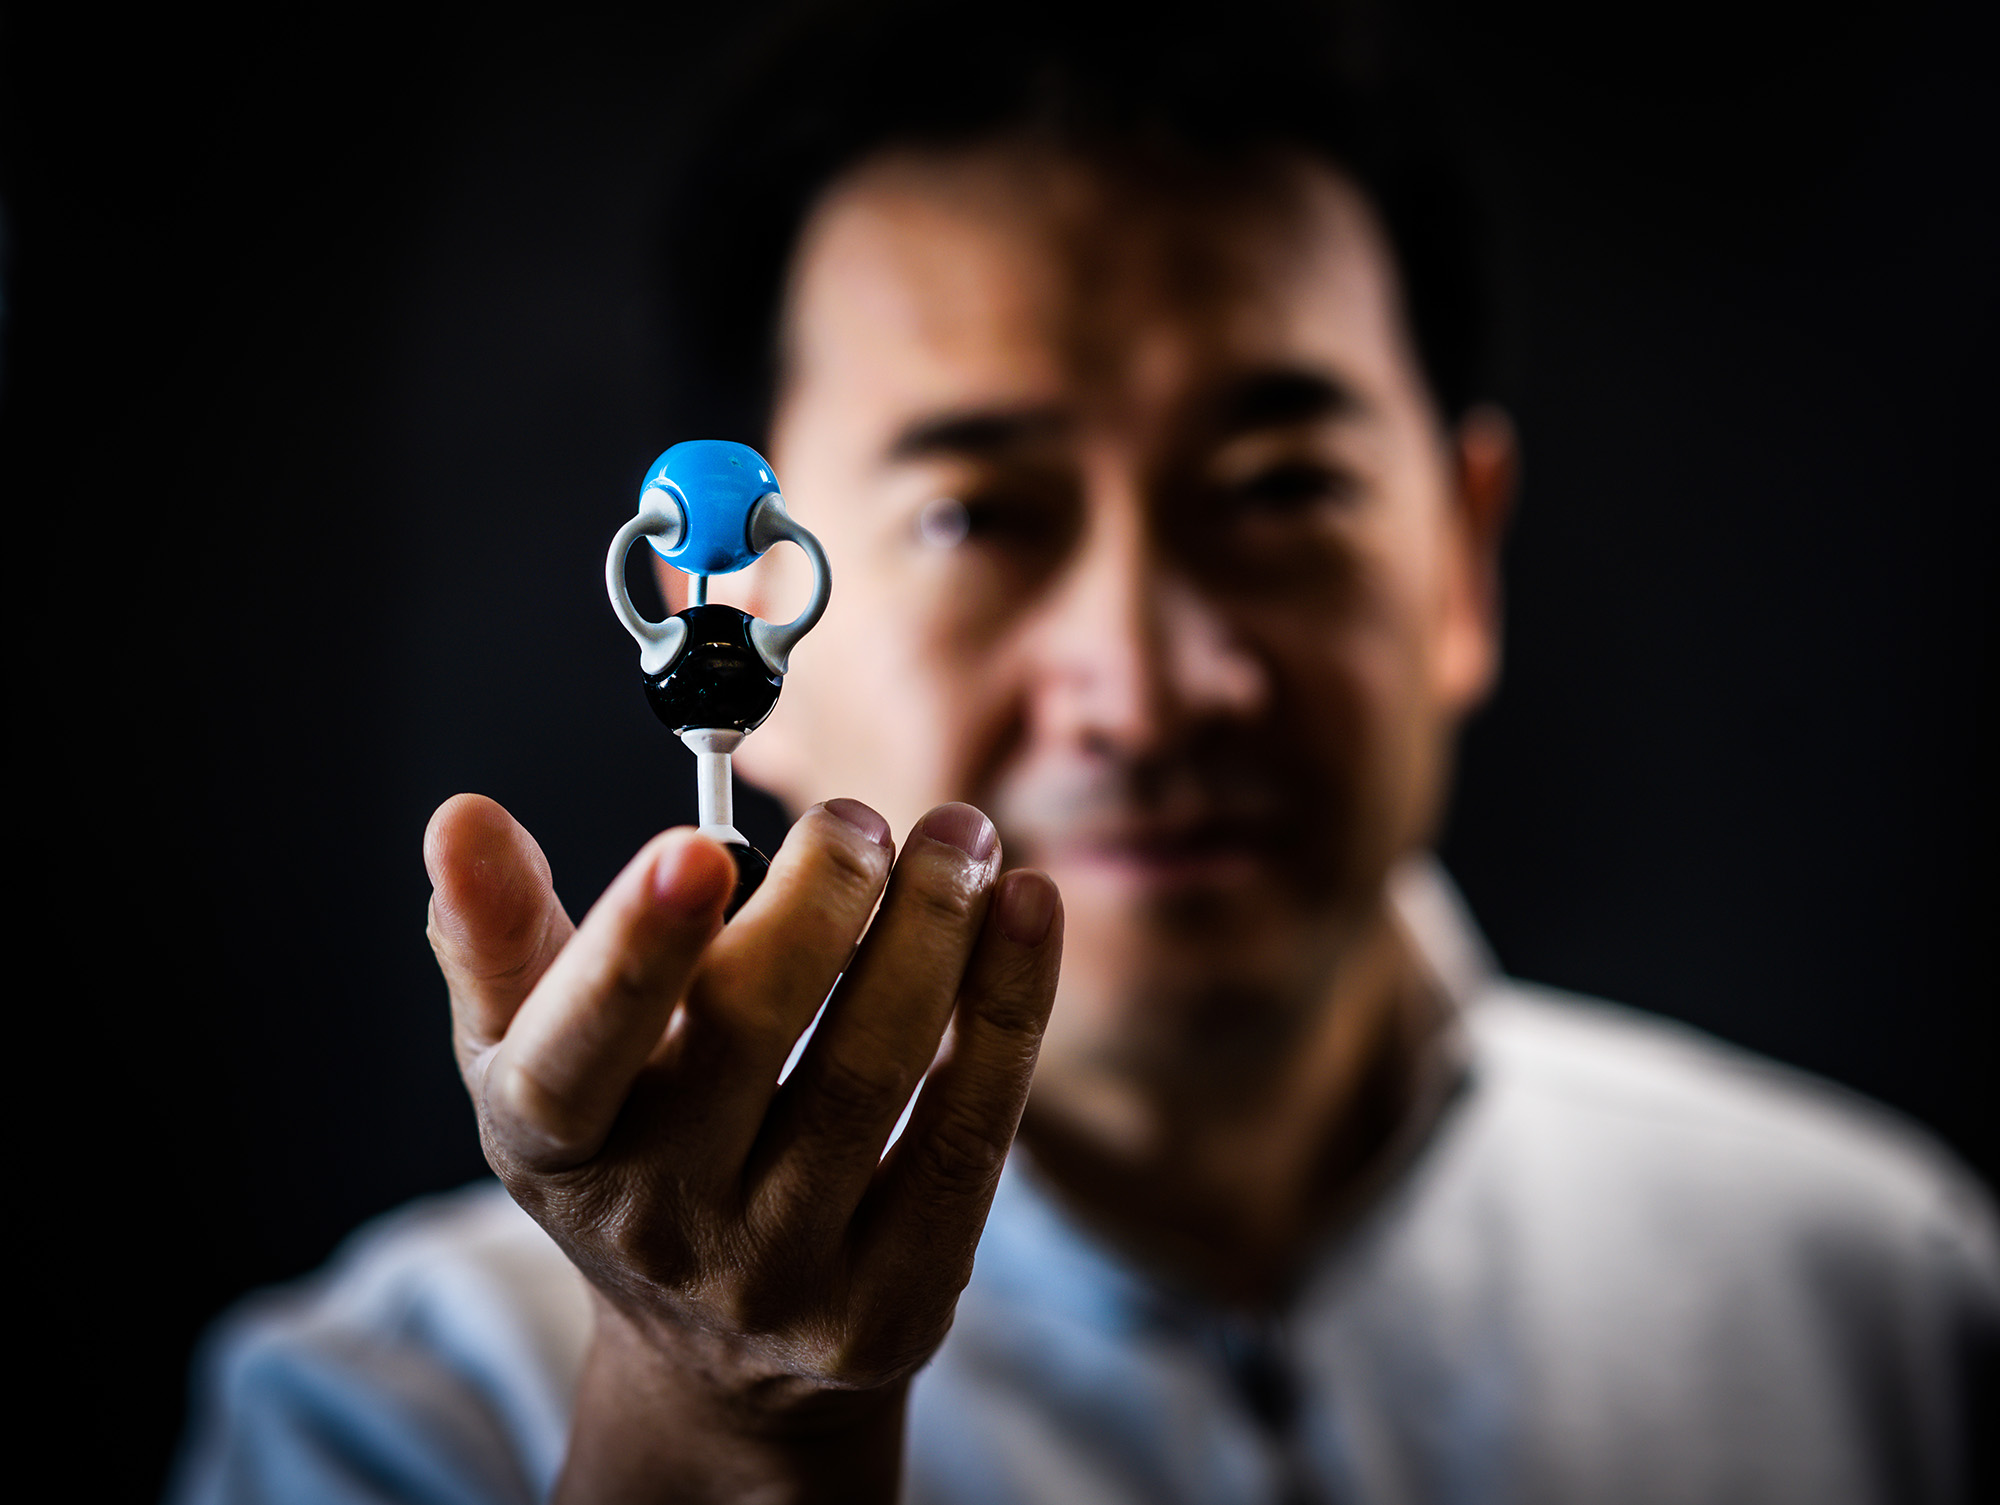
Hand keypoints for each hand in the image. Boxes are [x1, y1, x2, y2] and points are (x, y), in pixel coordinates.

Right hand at [423, 793, 1061, 1502]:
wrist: (721, 1354)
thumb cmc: (626, 1148)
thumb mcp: (535, 1057)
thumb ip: (499, 937)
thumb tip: (462, 818)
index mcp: (551, 1147)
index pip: (575, 1058)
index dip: (632, 952)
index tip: (698, 846)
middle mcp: (656, 1226)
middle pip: (751, 1040)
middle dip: (823, 901)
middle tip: (862, 818)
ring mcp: (778, 1280)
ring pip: (872, 1076)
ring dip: (933, 931)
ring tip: (959, 835)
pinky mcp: (891, 1305)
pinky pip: (967, 1137)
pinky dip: (1007, 1007)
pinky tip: (1026, 908)